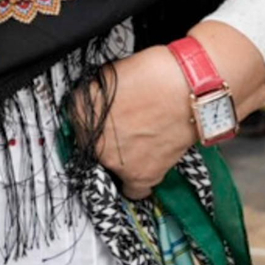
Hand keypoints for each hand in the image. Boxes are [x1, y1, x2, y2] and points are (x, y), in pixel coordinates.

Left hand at [77, 46, 196, 199]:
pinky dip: (135, 184)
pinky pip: (132, 190)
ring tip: (137, 145)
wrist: (188, 89)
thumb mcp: (112, 73)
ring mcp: (113, 160)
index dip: (94, 117)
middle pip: (90, 143)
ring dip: (119, 158)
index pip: (76, 118)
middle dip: (105, 136)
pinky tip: (141, 170)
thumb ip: (98, 91)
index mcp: (80, 108)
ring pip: (107, 166)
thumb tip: (98, 99)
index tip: (104, 118)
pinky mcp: (140, 175)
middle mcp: (92, 138)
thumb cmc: (155, 75)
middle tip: (124, 128)